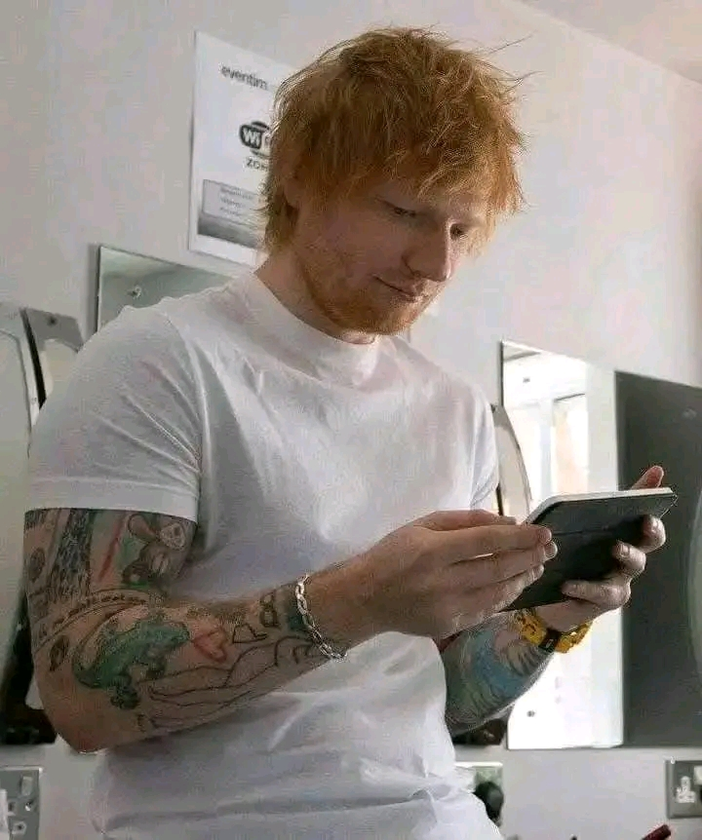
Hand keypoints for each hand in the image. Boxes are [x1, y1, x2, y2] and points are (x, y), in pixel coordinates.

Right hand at [327, 509, 555, 640]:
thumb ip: (465, 521)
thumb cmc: (394, 553)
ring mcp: (447, 608)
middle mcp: (442, 581)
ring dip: (523, 578)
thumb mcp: (422, 524)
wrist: (367, 597)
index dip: (520, 537)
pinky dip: (506, 597)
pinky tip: (516, 585)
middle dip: (530, 557)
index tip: (543, 532)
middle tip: (550, 548)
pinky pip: (488, 611)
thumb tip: (508, 523)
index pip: (487, 541)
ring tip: (537, 566)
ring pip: (498, 593)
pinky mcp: (449, 626)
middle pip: (498, 569)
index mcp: (432, 550)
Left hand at [535, 466, 666, 632]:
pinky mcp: (608, 598)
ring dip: (628, 554)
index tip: (656, 474)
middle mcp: (627, 553)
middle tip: (645, 522)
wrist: (548, 594)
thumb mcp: (556, 531)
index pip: (636, 507)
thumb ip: (559, 517)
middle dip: (653, 529)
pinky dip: (585, 586)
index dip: (649, 491)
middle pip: (651, 540)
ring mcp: (622, 576)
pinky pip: (602, 591)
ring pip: (636, 564)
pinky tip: (568, 583)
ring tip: (615, 547)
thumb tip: (554, 503)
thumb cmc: (558, 555)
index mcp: (617, 532)